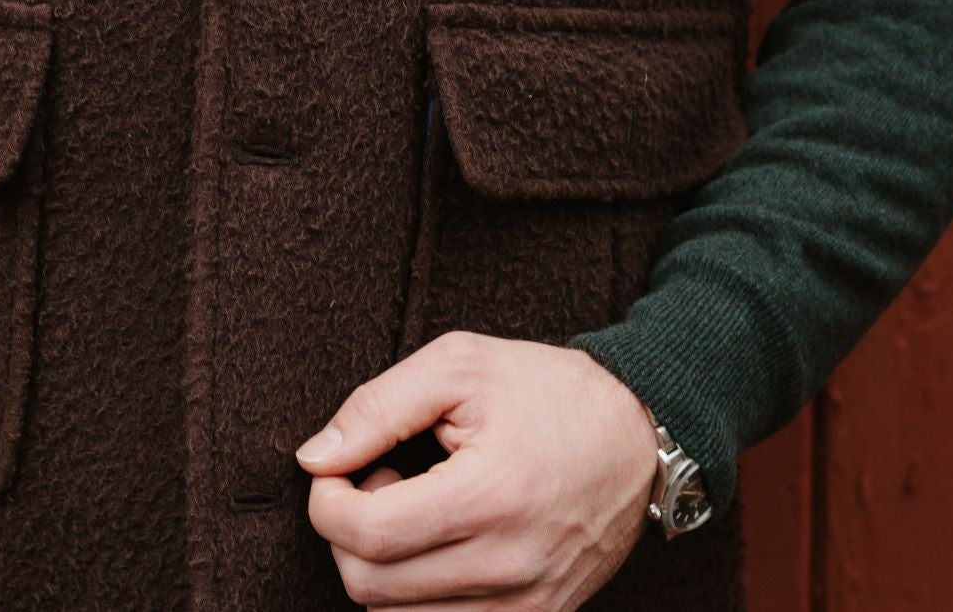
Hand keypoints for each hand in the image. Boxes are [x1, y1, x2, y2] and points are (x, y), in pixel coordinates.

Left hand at [293, 331, 660, 608]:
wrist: (637, 432)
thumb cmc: (546, 390)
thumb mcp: (459, 364)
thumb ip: (377, 407)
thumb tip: (314, 457)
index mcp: (489, 497)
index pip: (366, 535)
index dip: (326, 500)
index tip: (336, 465)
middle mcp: (510, 567)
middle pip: (371, 587)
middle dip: (346, 531)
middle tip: (381, 478)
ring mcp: (527, 605)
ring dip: (381, 565)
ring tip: (414, 506)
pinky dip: (416, 593)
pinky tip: (436, 540)